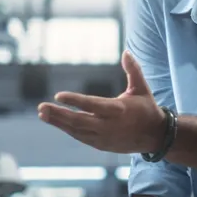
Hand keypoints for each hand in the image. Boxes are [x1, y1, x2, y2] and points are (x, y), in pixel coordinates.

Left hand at [37, 50, 164, 154]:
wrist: (155, 136)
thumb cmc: (146, 108)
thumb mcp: (142, 88)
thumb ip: (133, 70)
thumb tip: (126, 52)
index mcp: (119, 110)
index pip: (93, 105)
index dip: (75, 101)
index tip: (58, 95)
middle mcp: (109, 126)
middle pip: (79, 121)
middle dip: (59, 114)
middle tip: (41, 107)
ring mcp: (104, 137)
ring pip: (76, 131)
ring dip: (58, 122)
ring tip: (42, 113)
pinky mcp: (101, 145)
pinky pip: (80, 136)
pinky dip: (67, 129)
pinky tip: (55, 121)